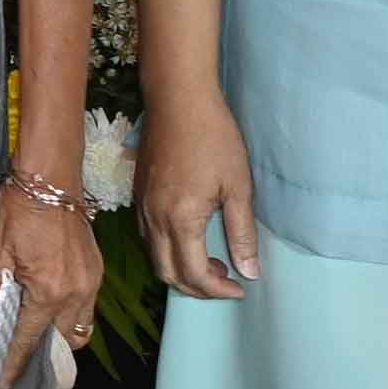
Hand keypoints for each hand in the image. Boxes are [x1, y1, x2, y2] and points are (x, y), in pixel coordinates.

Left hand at [0, 169, 102, 351]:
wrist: (50, 179)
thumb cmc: (18, 211)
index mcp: (48, 291)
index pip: (30, 340)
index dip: (16, 363)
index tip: (6, 383)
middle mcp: (76, 293)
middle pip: (62, 343)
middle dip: (43, 356)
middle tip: (23, 361)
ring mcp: (91, 283)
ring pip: (80, 328)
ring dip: (60, 337)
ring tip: (39, 338)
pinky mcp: (97, 272)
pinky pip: (88, 308)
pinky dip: (71, 315)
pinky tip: (53, 310)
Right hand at [137, 86, 260, 300]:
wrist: (178, 98)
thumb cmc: (213, 137)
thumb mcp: (238, 186)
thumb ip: (242, 232)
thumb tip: (250, 271)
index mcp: (180, 218)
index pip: (194, 274)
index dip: (218, 290)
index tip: (240, 288)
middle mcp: (154, 217)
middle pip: (166, 272)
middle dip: (196, 288)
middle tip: (225, 281)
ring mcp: (141, 205)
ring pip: (153, 256)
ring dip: (179, 270)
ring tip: (211, 262)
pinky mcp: (137, 193)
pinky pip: (146, 236)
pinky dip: (166, 250)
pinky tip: (189, 239)